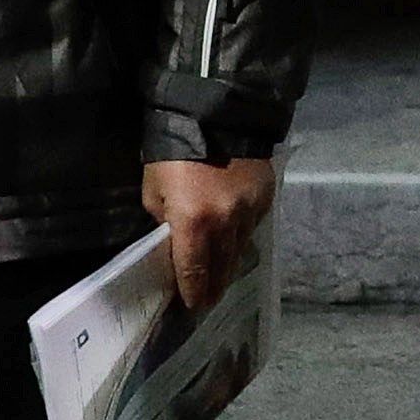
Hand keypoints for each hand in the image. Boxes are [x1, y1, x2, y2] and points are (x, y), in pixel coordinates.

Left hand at [143, 156, 276, 313]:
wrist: (216, 113)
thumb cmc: (173, 153)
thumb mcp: (154, 189)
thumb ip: (165, 220)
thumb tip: (175, 238)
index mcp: (194, 223)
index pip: (194, 272)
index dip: (193, 293)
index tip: (192, 306)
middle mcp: (226, 224)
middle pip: (222, 268)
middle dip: (213, 287)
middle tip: (207, 300)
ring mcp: (250, 212)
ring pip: (240, 250)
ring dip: (228, 264)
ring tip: (220, 274)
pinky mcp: (265, 198)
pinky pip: (252, 227)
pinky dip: (241, 236)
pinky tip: (234, 238)